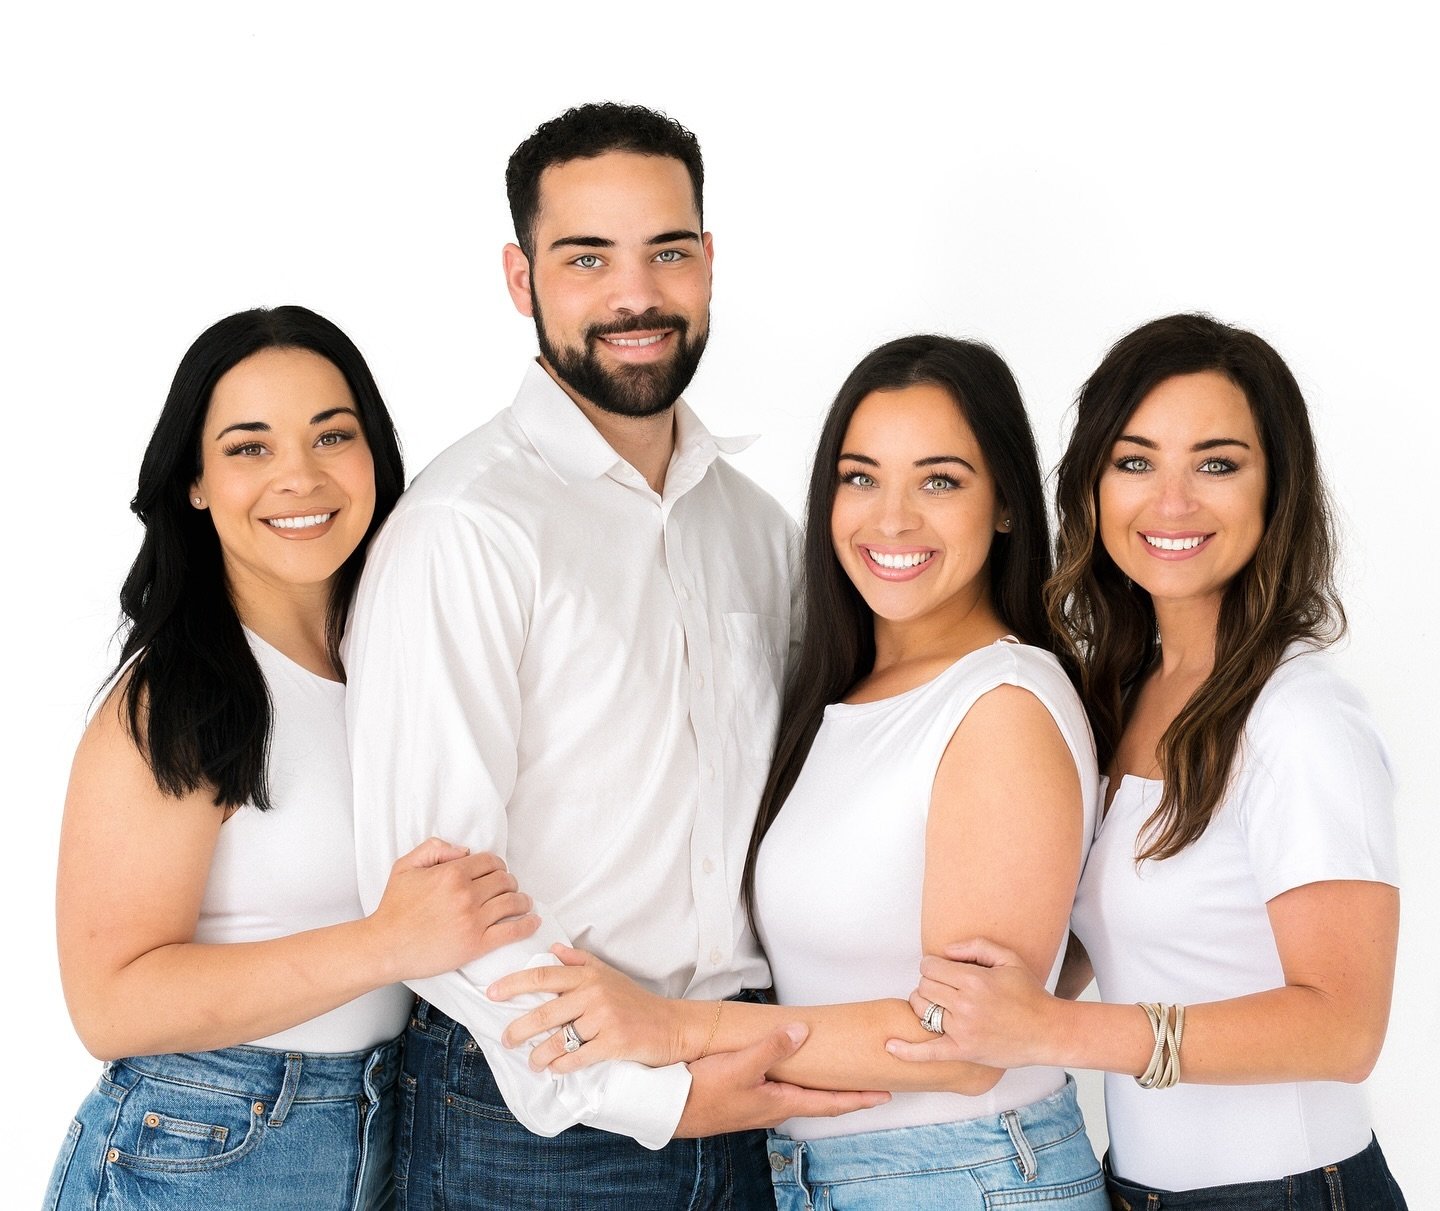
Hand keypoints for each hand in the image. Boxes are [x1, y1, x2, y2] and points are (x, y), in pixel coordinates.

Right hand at [368, 838, 537, 981]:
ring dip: (523, 901)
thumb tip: (464, 850)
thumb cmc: (393, 908)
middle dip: (509, 882)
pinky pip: (512, 931)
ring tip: (524, 903)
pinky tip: (533, 921)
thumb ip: (434, 849)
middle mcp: (466, 894)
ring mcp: (473, 920)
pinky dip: (527, 924)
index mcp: (452, 873)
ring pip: (513, 902)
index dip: (497, 866)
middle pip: (505, 880)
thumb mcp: (406, 866)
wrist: (384, 946)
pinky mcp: (476, 944)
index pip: (490, 862)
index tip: (497, 873)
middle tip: (508, 888)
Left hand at [488, 944, 685, 1070]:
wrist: (670, 1025)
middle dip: (518, 1029)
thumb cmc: (635, 1000)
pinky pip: (577, 1058)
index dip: (514, 984)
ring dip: (538, 1055)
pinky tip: (553, 1070)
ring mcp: (604, 1019)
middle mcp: (594, 994)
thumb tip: (553, 949)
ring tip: (531, 1062)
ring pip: (559, 1040)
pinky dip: (561, 1067)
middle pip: (544, 1012)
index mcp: (588, 976)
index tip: (492, 993)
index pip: (543, 976)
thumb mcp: (608, 974)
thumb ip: (579, 961)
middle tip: (505, 1039)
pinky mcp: (614, 1042)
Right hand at [672, 1025, 889, 1136]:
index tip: (884, 1094)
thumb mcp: (740, 1065)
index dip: (859, 1099)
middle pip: (819, 1101)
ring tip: (837, 1073)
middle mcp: (773, 1108)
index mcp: (780, 1103)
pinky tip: (790, 1068)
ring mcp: (758, 1105)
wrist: (668, 1109)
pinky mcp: (743, 1098)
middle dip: (845, 1093)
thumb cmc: (702, 1091)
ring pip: (799, 1095)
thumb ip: (772, 1048)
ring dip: (820, 1087)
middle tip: (869, 1082)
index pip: (829, 1104)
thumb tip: (801, 1032)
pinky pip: (780, 1090)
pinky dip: (796, 1081)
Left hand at [885, 937, 1060, 1068]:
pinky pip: (929, 1052)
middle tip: (944, 988)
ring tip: (937, 1005)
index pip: (930, 966)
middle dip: (929, 984)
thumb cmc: (1029, 994)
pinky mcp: (964, 1051)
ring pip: (921, 1010)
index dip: (933, 966)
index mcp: (974, 980)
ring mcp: (963, 1030)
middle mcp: (966, 1004)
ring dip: (923, 1005)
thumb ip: (975, 947)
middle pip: (923, 986)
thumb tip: (944, 951)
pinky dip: (907, 1051)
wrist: (1048, 1031)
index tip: (943, 971)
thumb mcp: (1008, 958)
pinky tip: (890, 1046)